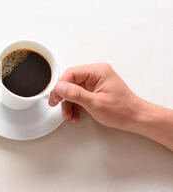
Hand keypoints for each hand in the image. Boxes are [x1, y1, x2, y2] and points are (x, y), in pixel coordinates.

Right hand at [49, 63, 172, 149]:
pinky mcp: (95, 90)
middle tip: (57, 105)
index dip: (60, 86)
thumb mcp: (95, 103)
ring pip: (73, 90)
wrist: (136, 119)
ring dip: (69, 103)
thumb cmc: (123, 110)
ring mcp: (96, 82)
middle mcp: (96, 74)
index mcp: (98, 71)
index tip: (54, 97)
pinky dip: (75, 105)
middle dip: (64, 97)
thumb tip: (59, 87)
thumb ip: (75, 94)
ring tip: (69, 115)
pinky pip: (79, 95)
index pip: (71, 73)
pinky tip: (75, 114)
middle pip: (71, 82)